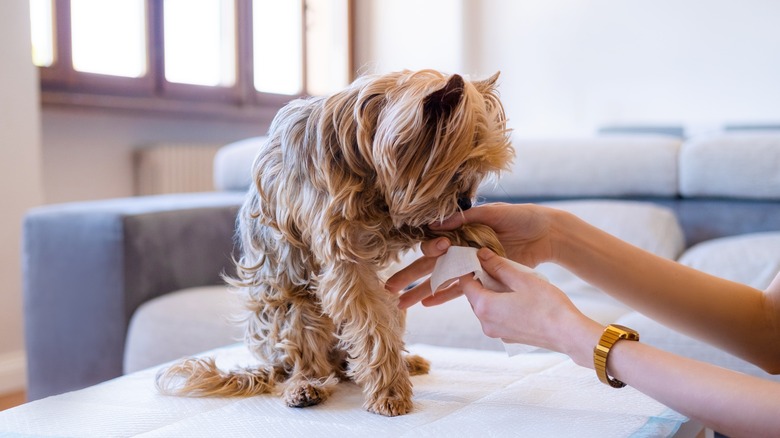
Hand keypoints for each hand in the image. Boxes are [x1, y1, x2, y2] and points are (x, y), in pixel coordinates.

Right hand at [386, 202, 559, 308]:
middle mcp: (460, 248)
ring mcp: (469, 265)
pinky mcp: (482, 278)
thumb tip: (435, 225)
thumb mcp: (492, 213)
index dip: (431, 247)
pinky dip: (443, 296)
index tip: (440, 246)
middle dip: (408, 276)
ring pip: (439, 280)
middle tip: (389, 288)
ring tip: (401, 305)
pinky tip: (427, 304)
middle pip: (428, 265)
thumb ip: (465, 218)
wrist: (545, 234)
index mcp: (460, 230)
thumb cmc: (520, 217)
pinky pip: (459, 289)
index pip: (434, 242)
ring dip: (420, 291)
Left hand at [460, 248, 600, 366]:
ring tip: (511, 282)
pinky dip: (501, 307)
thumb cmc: (548, 305)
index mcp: (484, 307)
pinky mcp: (508, 338)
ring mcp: (496, 333)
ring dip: (492, 294)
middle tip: (498, 267)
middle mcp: (485, 323)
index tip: (480, 259)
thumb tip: (481, 254)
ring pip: (486, 308)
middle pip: (474, 296)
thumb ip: (499, 266)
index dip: (470, 269)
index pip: (465, 283)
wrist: (569, 334)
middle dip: (482, 281)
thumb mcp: (522, 279)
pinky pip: (497, 318)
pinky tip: (518, 299)